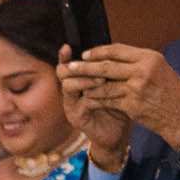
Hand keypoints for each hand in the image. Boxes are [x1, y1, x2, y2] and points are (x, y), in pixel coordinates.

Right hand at [55, 46, 131, 170]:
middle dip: (77, 66)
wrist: (118, 133)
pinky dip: (93, 96)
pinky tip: (106, 94)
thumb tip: (116, 50)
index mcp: (77, 81)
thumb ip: (109, 71)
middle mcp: (70, 92)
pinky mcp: (76, 117)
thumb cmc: (117, 106)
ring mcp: (71, 105)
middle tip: (93, 64)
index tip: (68, 47)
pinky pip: (82, 102)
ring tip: (102, 79)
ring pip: (69, 86)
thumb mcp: (114, 84)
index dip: (65, 56)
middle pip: (62, 72)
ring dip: (85, 80)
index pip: (67, 64)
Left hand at [58, 44, 179, 151]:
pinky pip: (108, 100)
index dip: (98, 52)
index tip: (85, 54)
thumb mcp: (159, 70)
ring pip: (104, 85)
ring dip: (87, 85)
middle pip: (107, 66)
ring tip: (75, 83)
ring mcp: (137, 88)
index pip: (118, 50)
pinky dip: (96, 99)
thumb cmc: (171, 93)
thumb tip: (115, 58)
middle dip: (86, 67)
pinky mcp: (132, 104)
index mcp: (150, 58)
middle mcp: (143, 70)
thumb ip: (138, 64)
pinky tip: (87, 98)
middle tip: (70, 66)